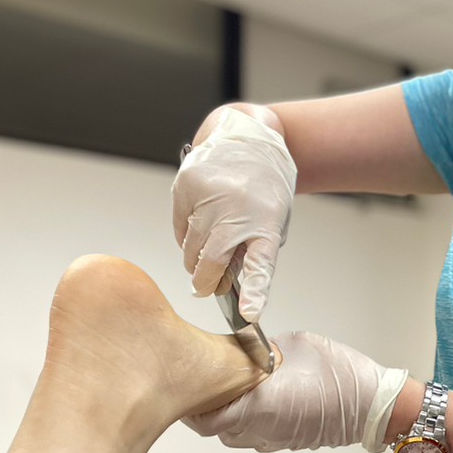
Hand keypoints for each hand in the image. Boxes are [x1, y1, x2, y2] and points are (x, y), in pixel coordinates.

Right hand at [172, 108, 297, 321]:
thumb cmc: (265, 187)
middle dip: (206, 282)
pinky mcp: (186, 187)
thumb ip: (253, 249)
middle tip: (208, 287)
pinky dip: (186, 235)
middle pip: (212, 262)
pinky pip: (179, 229)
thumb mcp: (274, 219)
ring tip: (209, 245)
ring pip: (190, 249)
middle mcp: (237, 209)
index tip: (249, 313)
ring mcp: (208, 197)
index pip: (261, 264)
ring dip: (196, 258)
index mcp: (266, 222)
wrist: (248, 139)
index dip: (254, 292)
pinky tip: (200, 222)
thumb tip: (226, 282)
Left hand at [183, 330, 408, 452]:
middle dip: (210, 408)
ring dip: (231, 417)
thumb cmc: (339, 374)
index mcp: (258, 406)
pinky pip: (259, 436)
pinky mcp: (289, 442)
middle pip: (218, 430)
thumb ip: (263, 352)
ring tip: (236, 390)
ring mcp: (275, 440)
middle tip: (211, 382)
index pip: (207, 419)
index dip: (193, 406)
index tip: (191, 386)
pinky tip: (262, 399)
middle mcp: (261, 429)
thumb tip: (249, 354)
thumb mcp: (295, 346)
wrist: (374, 404)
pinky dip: (252, 421)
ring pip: (237, 435)